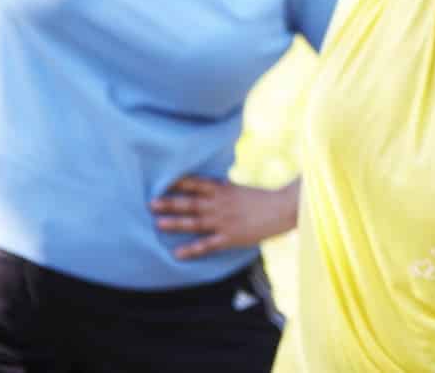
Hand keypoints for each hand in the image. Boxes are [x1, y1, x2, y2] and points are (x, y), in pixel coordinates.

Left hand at [150, 177, 297, 260]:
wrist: (284, 209)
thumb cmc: (263, 199)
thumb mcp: (240, 190)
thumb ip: (223, 190)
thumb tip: (209, 186)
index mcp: (224, 190)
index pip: (197, 183)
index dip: (179, 182)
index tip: (161, 181)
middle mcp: (221, 205)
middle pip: (191, 203)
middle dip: (170, 203)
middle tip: (151, 203)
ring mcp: (224, 221)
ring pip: (195, 222)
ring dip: (175, 223)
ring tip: (158, 223)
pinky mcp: (229, 237)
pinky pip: (207, 245)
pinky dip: (191, 249)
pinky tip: (177, 253)